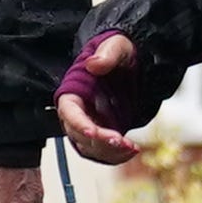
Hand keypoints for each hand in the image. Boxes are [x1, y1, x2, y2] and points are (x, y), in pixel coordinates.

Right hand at [54, 32, 147, 165]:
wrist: (131, 62)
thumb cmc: (119, 51)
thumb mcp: (116, 46)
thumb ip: (106, 55)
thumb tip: (94, 64)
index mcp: (73, 92)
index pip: (69, 112)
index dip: (78, 124)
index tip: (93, 133)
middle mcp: (78, 113)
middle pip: (79, 134)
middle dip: (99, 142)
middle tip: (121, 141)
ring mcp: (90, 125)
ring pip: (91, 148)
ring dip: (109, 152)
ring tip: (131, 148)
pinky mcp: (103, 133)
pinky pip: (104, 152)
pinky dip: (116, 156)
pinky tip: (132, 150)